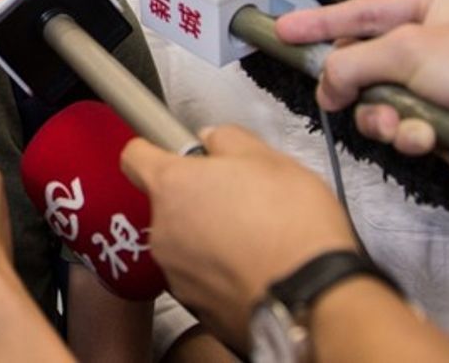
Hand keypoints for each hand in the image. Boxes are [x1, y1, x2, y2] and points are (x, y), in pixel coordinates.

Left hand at [121, 126, 358, 350]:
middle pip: (168, 204)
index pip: (135, 157)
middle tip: (240, 200)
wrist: (314, 300)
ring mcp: (177, 275)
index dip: (152, 149)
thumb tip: (213, 140)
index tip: (171, 152)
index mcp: (173, 186)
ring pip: (186, 244)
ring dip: (210, 238)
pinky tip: (257, 270)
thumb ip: (229, 139)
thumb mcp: (269, 159)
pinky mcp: (198, 309)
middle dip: (198, 199)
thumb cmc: (292, 226)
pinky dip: (222, 274)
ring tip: (257, 240)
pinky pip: (203, 281)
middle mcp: (164, 231)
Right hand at [275, 0, 448, 153]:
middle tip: (335, 96)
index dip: (320, 23)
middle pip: (365, 63)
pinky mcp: (443, 125)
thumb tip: (326, 87)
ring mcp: (439, 87)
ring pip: (379, 102)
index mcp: (433, 7)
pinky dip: (408, 135)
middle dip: (356, 85)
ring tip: (397, 123)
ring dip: (382, 116)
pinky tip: (425, 137)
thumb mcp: (407, 49)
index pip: (361, 11)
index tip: (283, 31)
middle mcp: (434, 44)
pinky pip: (402, 128)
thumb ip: (352, 62)